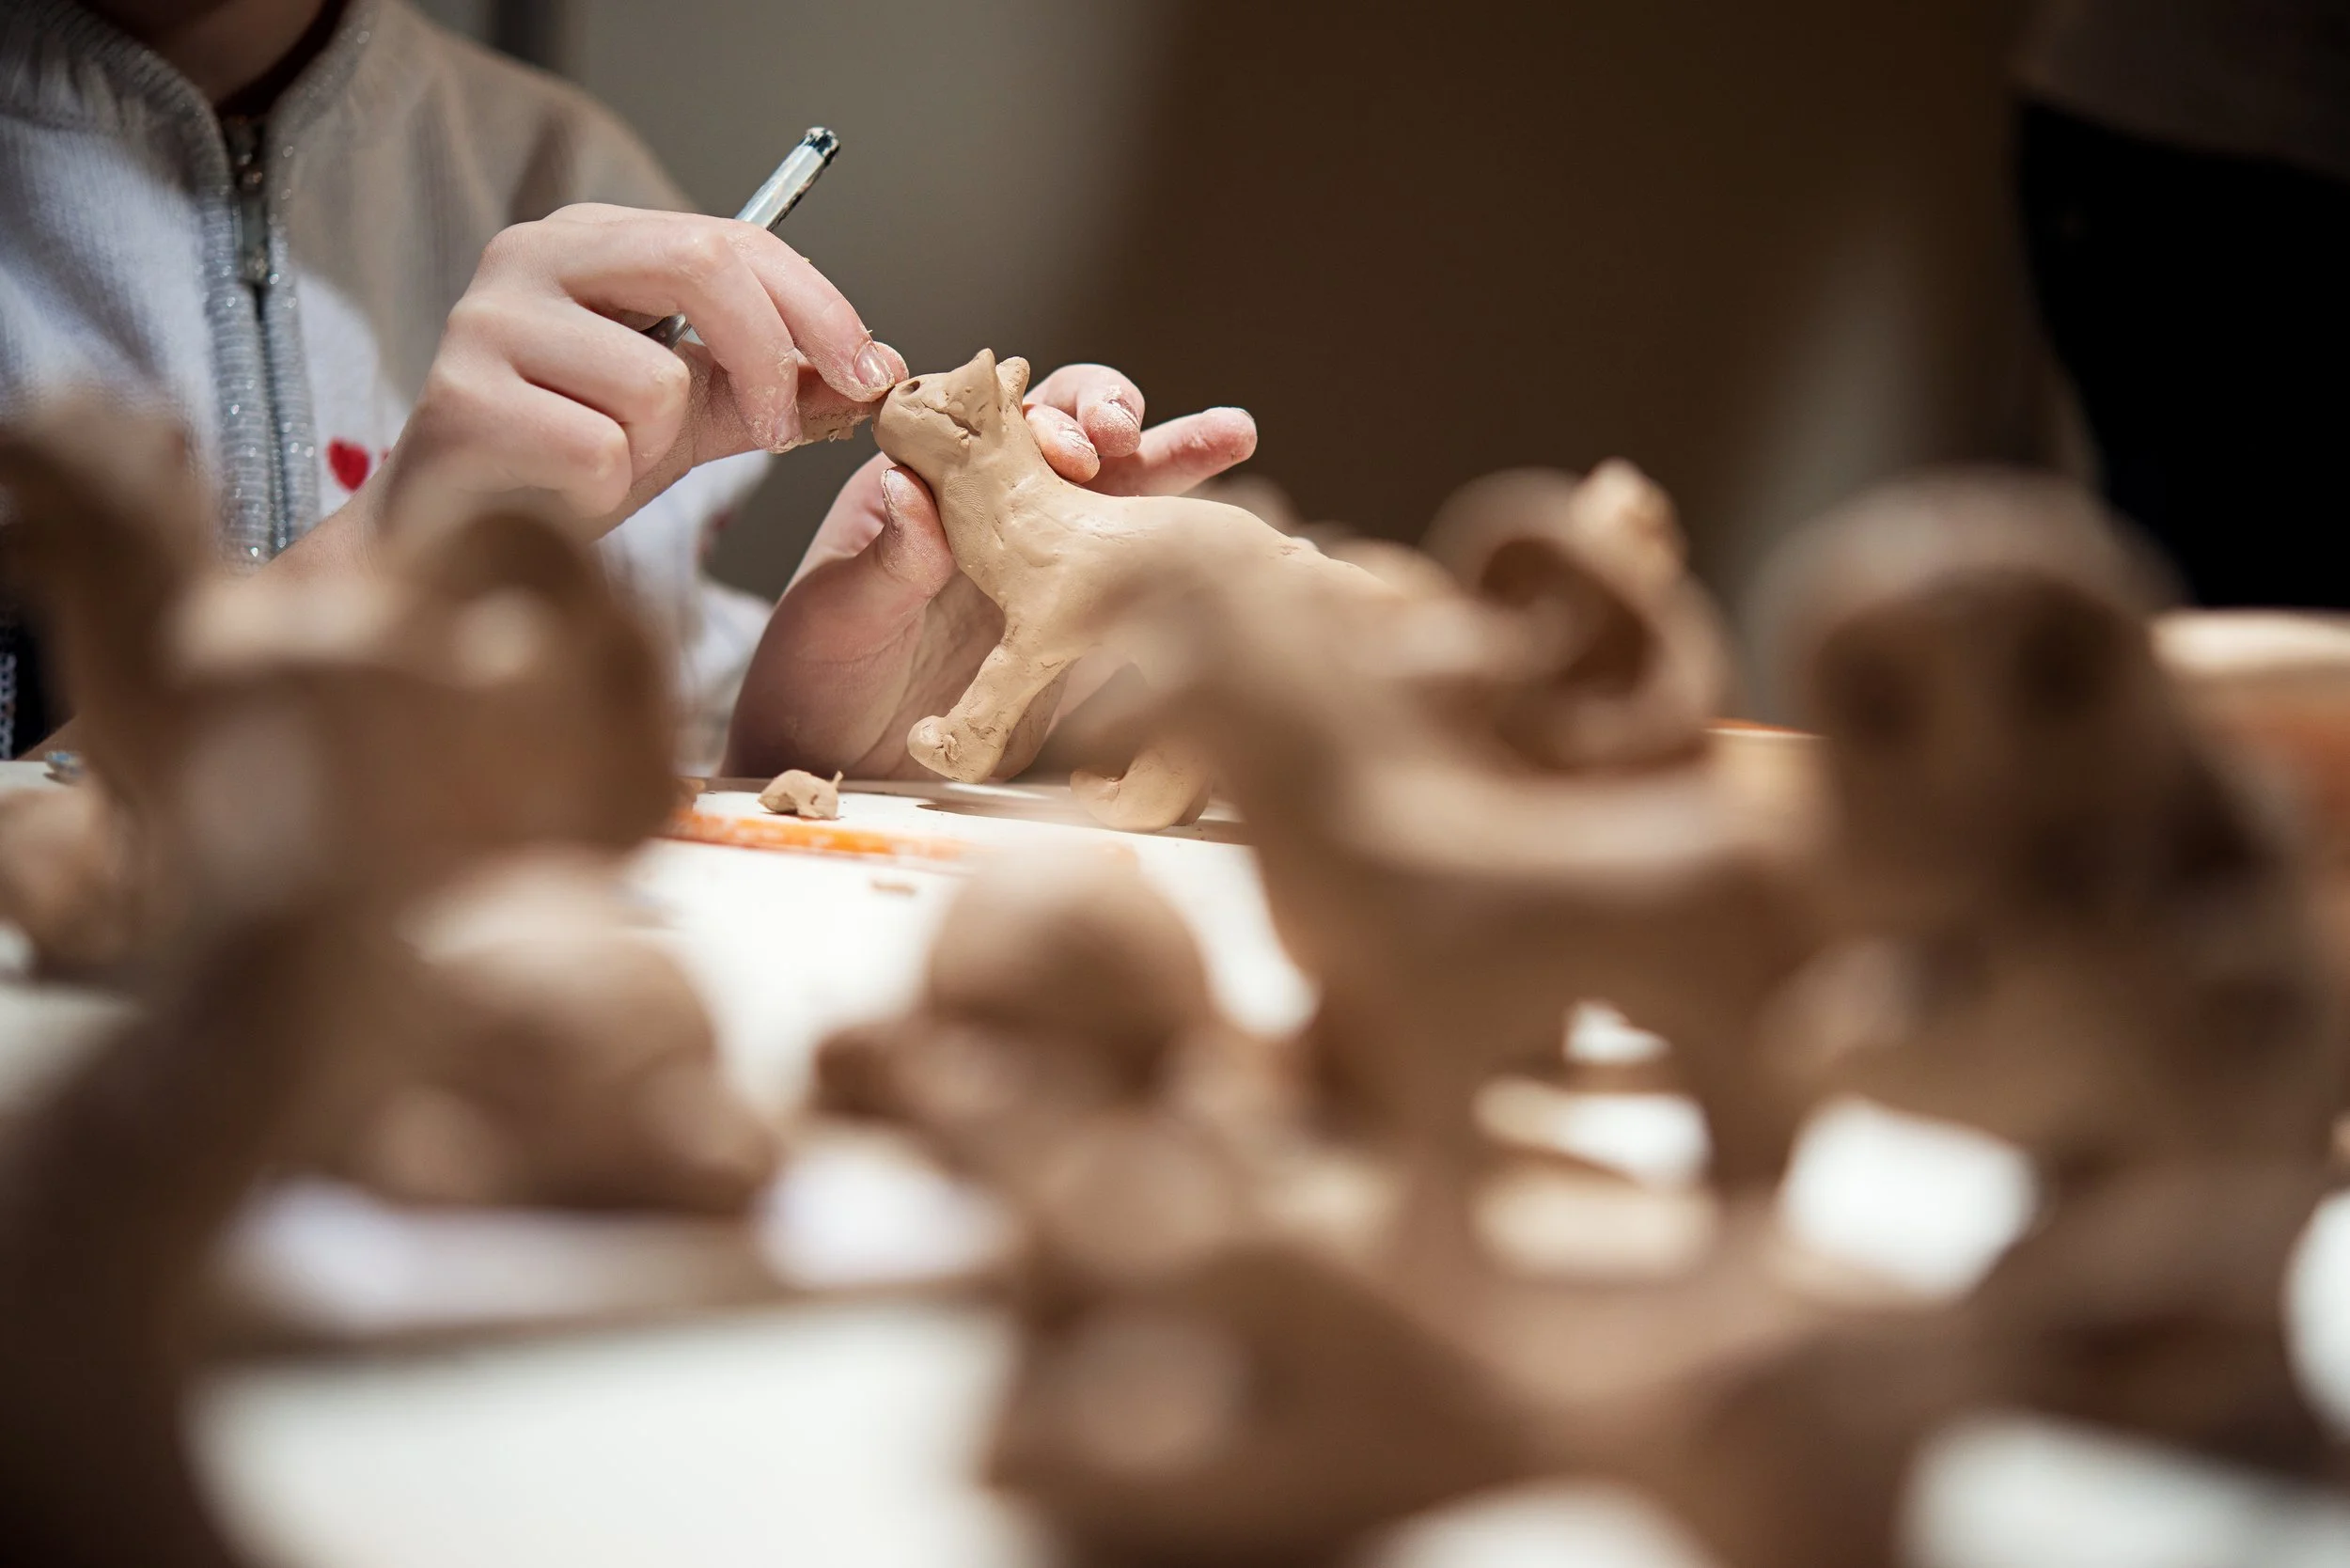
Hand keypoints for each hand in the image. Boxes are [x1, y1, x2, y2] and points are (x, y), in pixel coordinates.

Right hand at [358, 203, 905, 541]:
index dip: (818, 308)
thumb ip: (778, 385)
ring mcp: (485, 322)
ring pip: (655, 382)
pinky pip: (599, 450)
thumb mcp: (692, 414)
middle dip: (767, 358)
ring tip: (606, 462)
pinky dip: (604, 490)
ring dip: (657, 449)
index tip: (872, 374)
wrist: (457, 537)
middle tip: (775, 430)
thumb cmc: (570, 462)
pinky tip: (561, 490)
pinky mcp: (461, 401)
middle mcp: (531, 255)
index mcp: (593, 240)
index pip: (733, 239)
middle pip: (701, 265)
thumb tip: (882, 369)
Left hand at [723, 364, 1257, 779]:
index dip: (1035, 417)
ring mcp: (1047, 564)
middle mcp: (997, 511)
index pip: (994, 421)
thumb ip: (881, 563)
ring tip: (1233, 434)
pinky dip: (1191, 556)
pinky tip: (1241, 540)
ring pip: (1123, 494)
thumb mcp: (834, 621)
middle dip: (1115, 421)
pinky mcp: (1083, 623)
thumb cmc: (813, 681)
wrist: (833, 766)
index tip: (1063, 442)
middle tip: (1135, 435)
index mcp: (933, 487)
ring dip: (1176, 457)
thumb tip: (911, 495)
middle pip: (1073, 439)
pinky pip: (1144, 580)